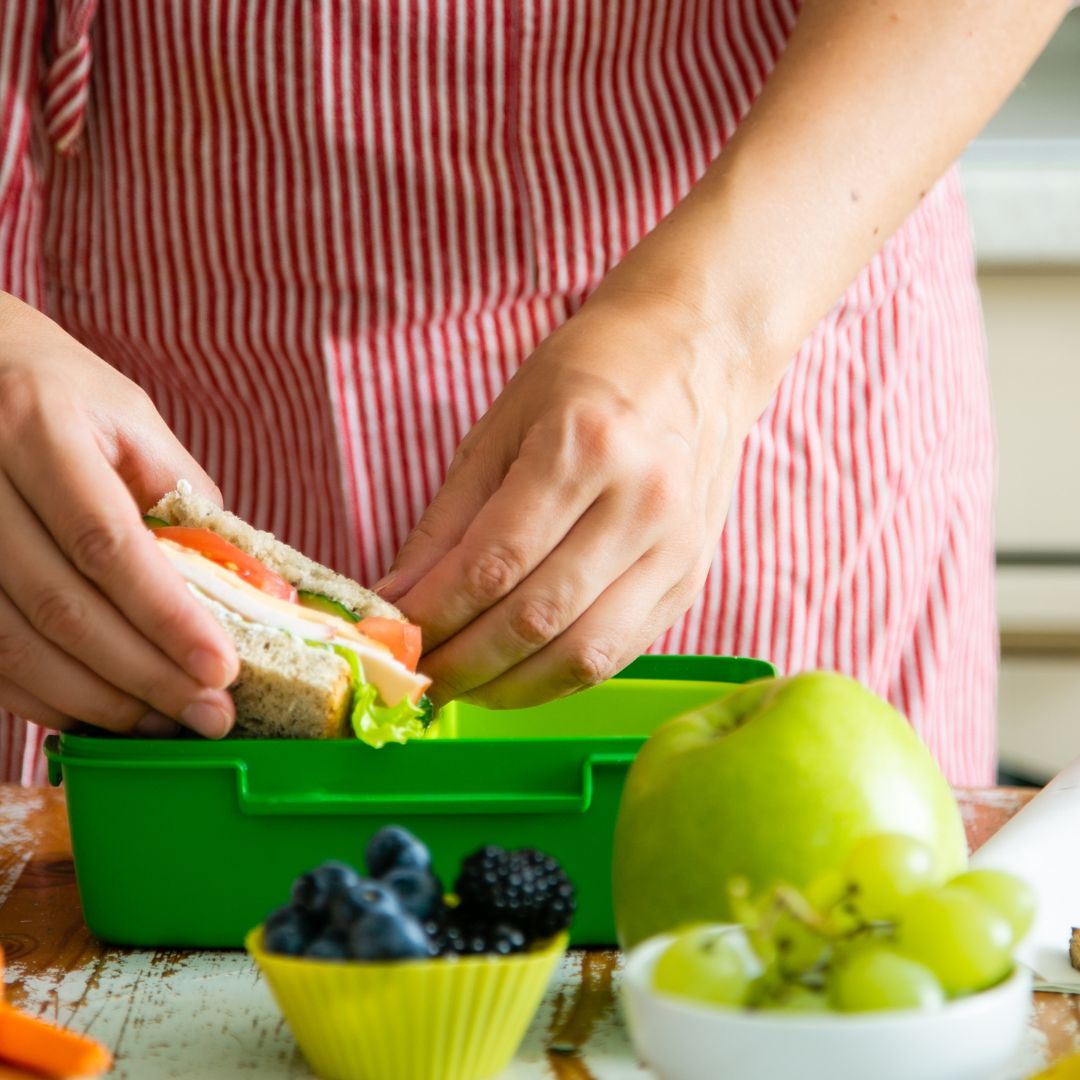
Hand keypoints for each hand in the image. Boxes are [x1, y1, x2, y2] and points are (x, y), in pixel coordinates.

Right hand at [0, 293, 238, 736]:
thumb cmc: (62, 393)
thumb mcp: (133, 424)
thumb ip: (189, 504)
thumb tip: (258, 590)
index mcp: (38, 428)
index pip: (107, 543)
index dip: (166, 616)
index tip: (221, 670)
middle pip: (62, 606)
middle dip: (144, 675)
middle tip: (208, 715)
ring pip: (13, 644)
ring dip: (96, 700)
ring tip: (164, 722)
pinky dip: (42, 697)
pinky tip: (98, 713)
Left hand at [380, 288, 750, 708]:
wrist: (695, 351)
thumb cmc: (589, 375)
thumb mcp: (502, 426)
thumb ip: (449, 522)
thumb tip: (398, 598)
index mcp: (584, 446)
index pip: (493, 563)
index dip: (434, 616)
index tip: (391, 639)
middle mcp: (640, 502)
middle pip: (535, 619)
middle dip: (462, 663)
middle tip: (416, 676)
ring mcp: (675, 547)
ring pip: (582, 653)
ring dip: (508, 687)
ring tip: (461, 687)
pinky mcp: (690, 579)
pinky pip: (617, 653)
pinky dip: (558, 677)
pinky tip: (517, 675)